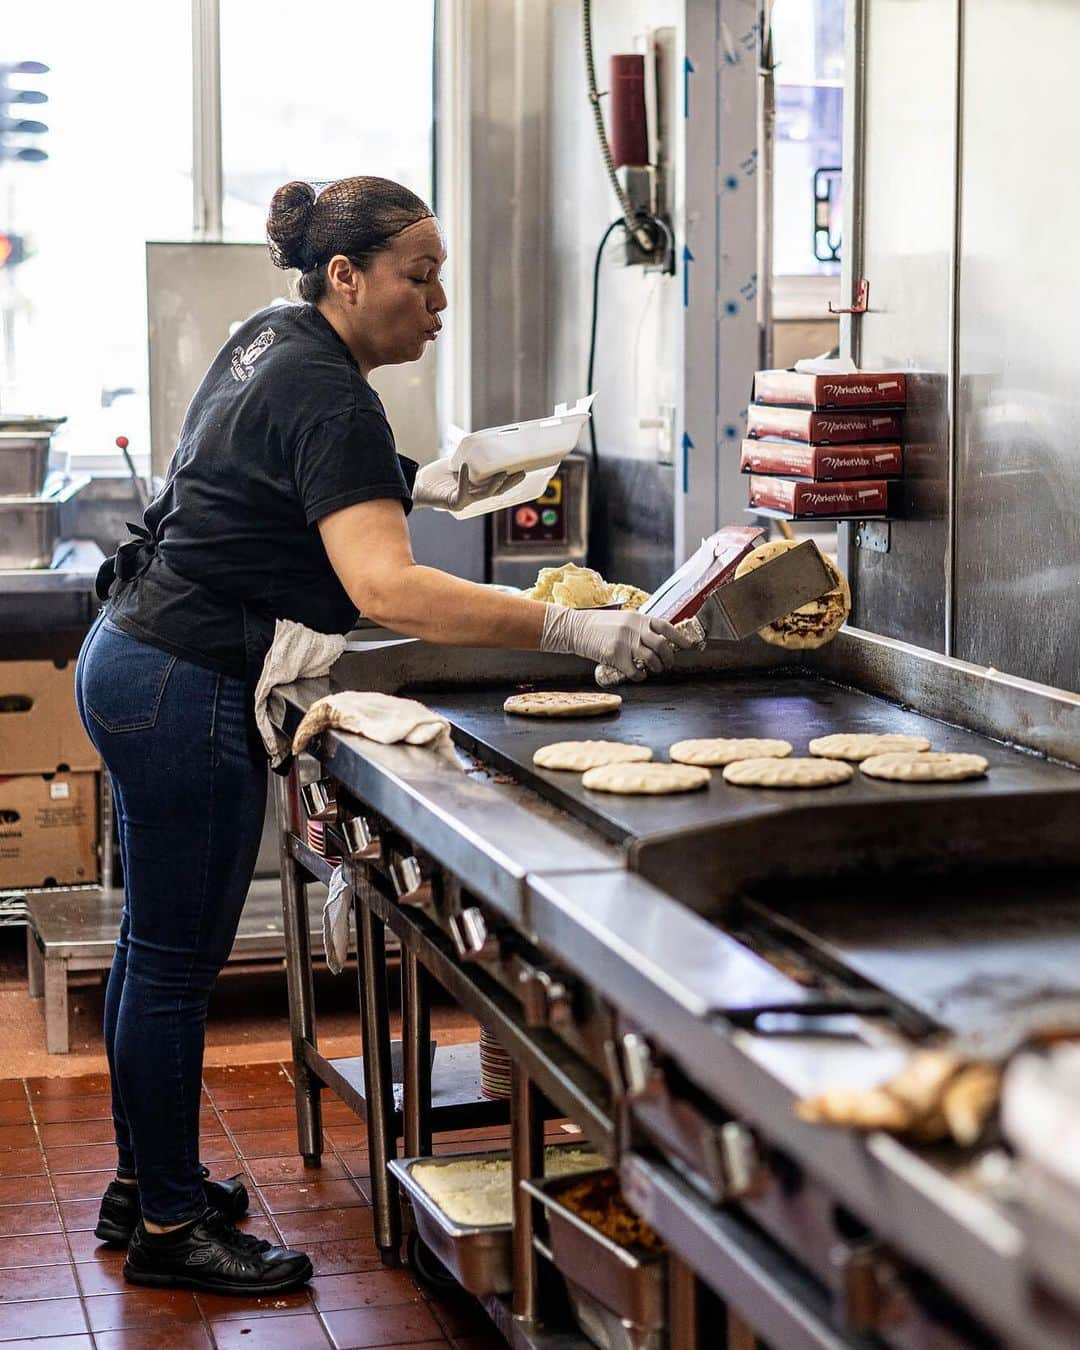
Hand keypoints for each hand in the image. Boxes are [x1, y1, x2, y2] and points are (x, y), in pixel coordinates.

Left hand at [412, 458, 525, 511]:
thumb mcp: (457, 464)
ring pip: (484, 494)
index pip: (497, 486)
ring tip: (502, 474)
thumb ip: (469, 458)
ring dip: (494, 484)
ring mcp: (465, 501)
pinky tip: (464, 466)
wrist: (417, 486)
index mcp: (476, 489)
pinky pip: (462, 489)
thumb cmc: (436, 476)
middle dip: (510, 483)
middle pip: (496, 491)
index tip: (523, 470)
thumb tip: (480, 440)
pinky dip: (463, 477)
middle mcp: (473, 497)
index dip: (511, 480)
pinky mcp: (454, 502)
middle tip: (522, 473)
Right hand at [539, 606, 694, 681]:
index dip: (679, 637)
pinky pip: (635, 670)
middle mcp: (634, 628)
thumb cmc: (598, 625)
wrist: (575, 628)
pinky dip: (640, 676)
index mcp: (638, 618)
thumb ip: (638, 627)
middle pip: (662, 644)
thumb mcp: (622, 619)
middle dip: (669, 657)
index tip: (687, 646)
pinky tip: (639, 675)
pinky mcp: (615, 655)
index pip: (665, 626)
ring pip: (652, 658)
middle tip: (668, 664)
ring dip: (657, 667)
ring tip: (654, 670)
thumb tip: (656, 639)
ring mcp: (625, 642)